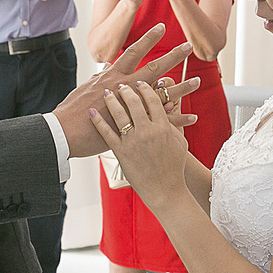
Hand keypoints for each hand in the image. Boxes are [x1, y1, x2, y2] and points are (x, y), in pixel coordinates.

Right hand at [52, 24, 199, 156]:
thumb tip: (106, 66)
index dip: (149, 39)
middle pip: (154, 68)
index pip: (134, 52)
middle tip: (188, 46)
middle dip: (173, 56)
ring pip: (162, 94)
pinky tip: (192, 117)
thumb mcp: (85, 87)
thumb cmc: (71, 111)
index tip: (162, 28)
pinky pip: (161, 122)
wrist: (65, 132)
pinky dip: (178, 119)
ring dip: (182, 87)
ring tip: (198, 80)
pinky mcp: (134, 125)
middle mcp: (125, 87)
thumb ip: (100, 77)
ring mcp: (131, 106)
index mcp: (113, 76)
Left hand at [89, 80, 189, 210]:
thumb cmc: (174, 166)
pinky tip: (92, 112)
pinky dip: (98, 121)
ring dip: (111, 100)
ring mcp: (132, 142)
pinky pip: (106, 133)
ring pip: (119, 114)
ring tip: (107, 92)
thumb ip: (172, 122)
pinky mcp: (121, 152)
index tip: (139, 82)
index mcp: (163, 127)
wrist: (165, 190)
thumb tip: (168, 105)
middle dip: (126, 90)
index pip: (152, 99)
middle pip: (133, 102)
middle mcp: (147, 132)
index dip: (144, 88)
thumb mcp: (180, 141)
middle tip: (121, 84)